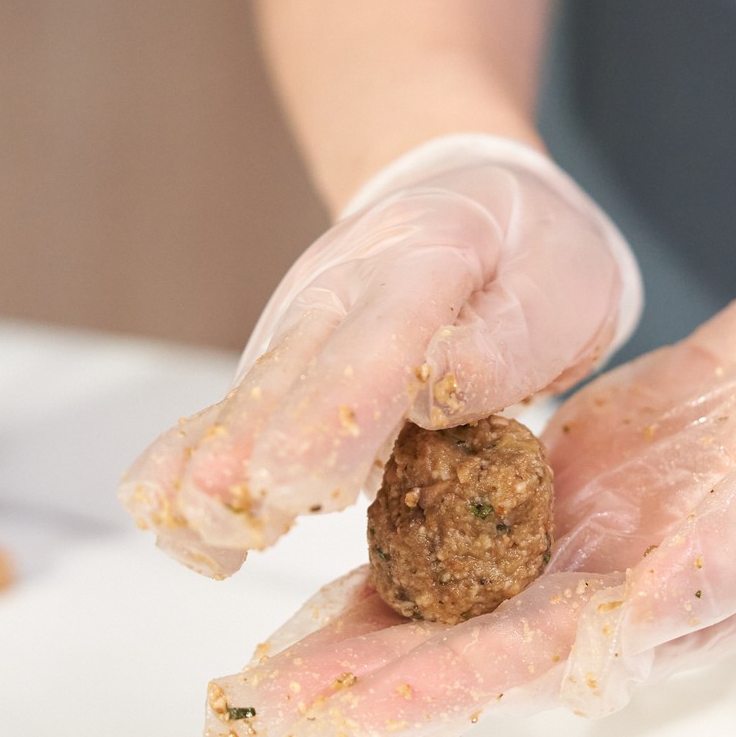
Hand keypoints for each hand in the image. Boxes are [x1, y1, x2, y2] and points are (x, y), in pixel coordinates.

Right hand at [118, 134, 640, 577]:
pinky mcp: (278, 363)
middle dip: (252, 451)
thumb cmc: (530, 258)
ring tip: (193, 536)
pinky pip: (227, 414)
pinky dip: (193, 465)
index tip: (301, 483)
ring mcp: (297, 324)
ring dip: (210, 467)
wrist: (474, 200)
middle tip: (228, 518)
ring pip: (243, 397)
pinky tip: (176, 524)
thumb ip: (505, 342)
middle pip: (288, 373)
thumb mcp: (559, 283)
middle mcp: (340, 289)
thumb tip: (434, 394)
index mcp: (426, 257)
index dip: (335, 415)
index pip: (377, 341)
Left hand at [200, 249, 735, 736]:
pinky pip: (469, 515)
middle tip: (271, 709)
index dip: (448, 685)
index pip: (539, 659)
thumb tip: (630, 640)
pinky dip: (400, 541)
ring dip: (368, 627)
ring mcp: (579, 536)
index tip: (359, 707)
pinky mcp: (563, 481)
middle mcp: (607, 588)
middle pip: (473, 645)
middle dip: (373, 678)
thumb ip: (728, 566)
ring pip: (457, 593)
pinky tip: (333, 553)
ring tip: (275, 659)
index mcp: (663, 608)